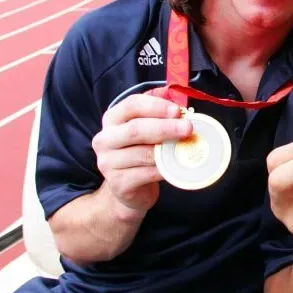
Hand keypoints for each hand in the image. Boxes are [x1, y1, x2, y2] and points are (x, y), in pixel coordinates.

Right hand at [91, 94, 192, 216]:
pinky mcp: (118, 183)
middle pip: (136, 129)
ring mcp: (108, 163)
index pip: (132, 105)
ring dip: (168, 150)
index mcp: (112, 119)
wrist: (130, 187)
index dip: (156, 106)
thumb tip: (182, 105)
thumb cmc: (141, 151)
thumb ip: (159, 115)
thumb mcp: (147, 129)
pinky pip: (146, 174)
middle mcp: (104, 139)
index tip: (178, 111)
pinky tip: (175, 167)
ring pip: (143, 154)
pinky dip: (164, 170)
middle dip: (165, 128)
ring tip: (186, 148)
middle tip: (188, 128)